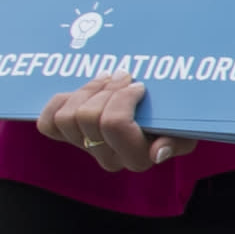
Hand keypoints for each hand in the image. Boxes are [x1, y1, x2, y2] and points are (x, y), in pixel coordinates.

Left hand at [38, 73, 189, 174]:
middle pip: (87, 117)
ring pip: (66, 118)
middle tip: (123, 75)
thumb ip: (178, 141)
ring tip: (105, 79)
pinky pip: (47, 125)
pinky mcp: (69, 138)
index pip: (115, 124)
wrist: (161, 117)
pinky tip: (80, 93)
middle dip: (105, 89)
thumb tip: (158, 153)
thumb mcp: (187, 130)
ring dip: (85, 91)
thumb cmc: (175, 120)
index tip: (139, 85)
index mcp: (137, 158)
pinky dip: (58, 104)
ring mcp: (86, 148)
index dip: (122, 97)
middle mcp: (109, 158)